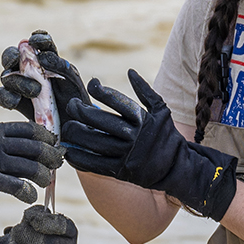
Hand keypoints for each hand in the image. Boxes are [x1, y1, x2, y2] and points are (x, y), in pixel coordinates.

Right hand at [0, 30, 89, 125]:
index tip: (36, 42)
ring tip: (35, 91)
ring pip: (7, 76)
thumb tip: (43, 56)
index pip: (38, 43)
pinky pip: (2, 96)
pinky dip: (7, 96)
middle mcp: (29, 69)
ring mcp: (19, 85)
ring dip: (17, 81)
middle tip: (16, 59)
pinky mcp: (14, 102)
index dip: (36, 40)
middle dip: (12, 55)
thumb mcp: (73, 82)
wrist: (73, 126)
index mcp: (46, 59)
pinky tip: (15, 100)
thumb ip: (61, 66)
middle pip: (12, 55)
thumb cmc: (75, 100)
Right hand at [0, 121, 63, 204]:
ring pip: (29, 167)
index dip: (46, 137)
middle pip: (34, 147)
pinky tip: (31, 197)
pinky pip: (13, 185)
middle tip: (56, 163)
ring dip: (42, 175)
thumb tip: (12, 134)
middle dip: (50, 156)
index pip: (30, 129)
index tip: (54, 143)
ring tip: (46, 181)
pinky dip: (26, 192)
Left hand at [0, 205, 78, 243]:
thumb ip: (34, 214)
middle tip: (14, 236)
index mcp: (69, 229)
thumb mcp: (30, 218)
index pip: (61, 225)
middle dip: (23, 237)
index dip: (44, 223)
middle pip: (44, 241)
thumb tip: (33, 219)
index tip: (30, 221)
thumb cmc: (28, 232)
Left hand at [62, 69, 237, 220]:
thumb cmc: (166, 136)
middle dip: (80, 111)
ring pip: (94, 142)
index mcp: (143, 120)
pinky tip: (69, 151)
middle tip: (71, 105)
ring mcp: (127, 155)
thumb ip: (145, 91)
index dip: (101, 90)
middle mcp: (134, 136)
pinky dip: (80, 158)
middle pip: (100, 121)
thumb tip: (130, 71)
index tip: (92, 83)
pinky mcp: (121, 171)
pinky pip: (95, 165)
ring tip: (66, 127)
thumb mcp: (161, 110)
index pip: (118, 101)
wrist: (177, 168)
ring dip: (76, 134)